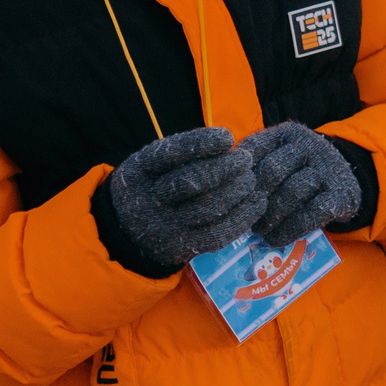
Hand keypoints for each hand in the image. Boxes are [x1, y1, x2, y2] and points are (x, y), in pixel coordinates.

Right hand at [104, 126, 262, 272]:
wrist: (128, 230)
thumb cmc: (152, 185)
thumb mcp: (152, 163)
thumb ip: (182, 152)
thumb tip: (227, 140)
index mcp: (139, 172)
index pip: (169, 154)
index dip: (200, 144)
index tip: (227, 137)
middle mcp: (149, 201)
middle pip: (190, 181)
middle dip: (224, 168)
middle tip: (245, 159)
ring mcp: (166, 227)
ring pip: (207, 208)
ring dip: (238, 191)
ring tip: (251, 179)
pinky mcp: (184, 248)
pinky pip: (218, 234)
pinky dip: (243, 217)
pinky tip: (257, 202)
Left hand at [239, 122, 360, 244]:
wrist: (347, 180)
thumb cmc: (300, 172)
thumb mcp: (281, 157)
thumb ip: (255, 165)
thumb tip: (219, 190)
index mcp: (288, 133)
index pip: (255, 148)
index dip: (238, 173)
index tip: (227, 195)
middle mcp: (311, 145)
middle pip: (273, 169)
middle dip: (254, 197)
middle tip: (241, 216)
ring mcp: (329, 169)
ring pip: (293, 190)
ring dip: (271, 215)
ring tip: (258, 230)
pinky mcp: (342, 195)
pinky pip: (312, 213)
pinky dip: (290, 229)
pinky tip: (276, 238)